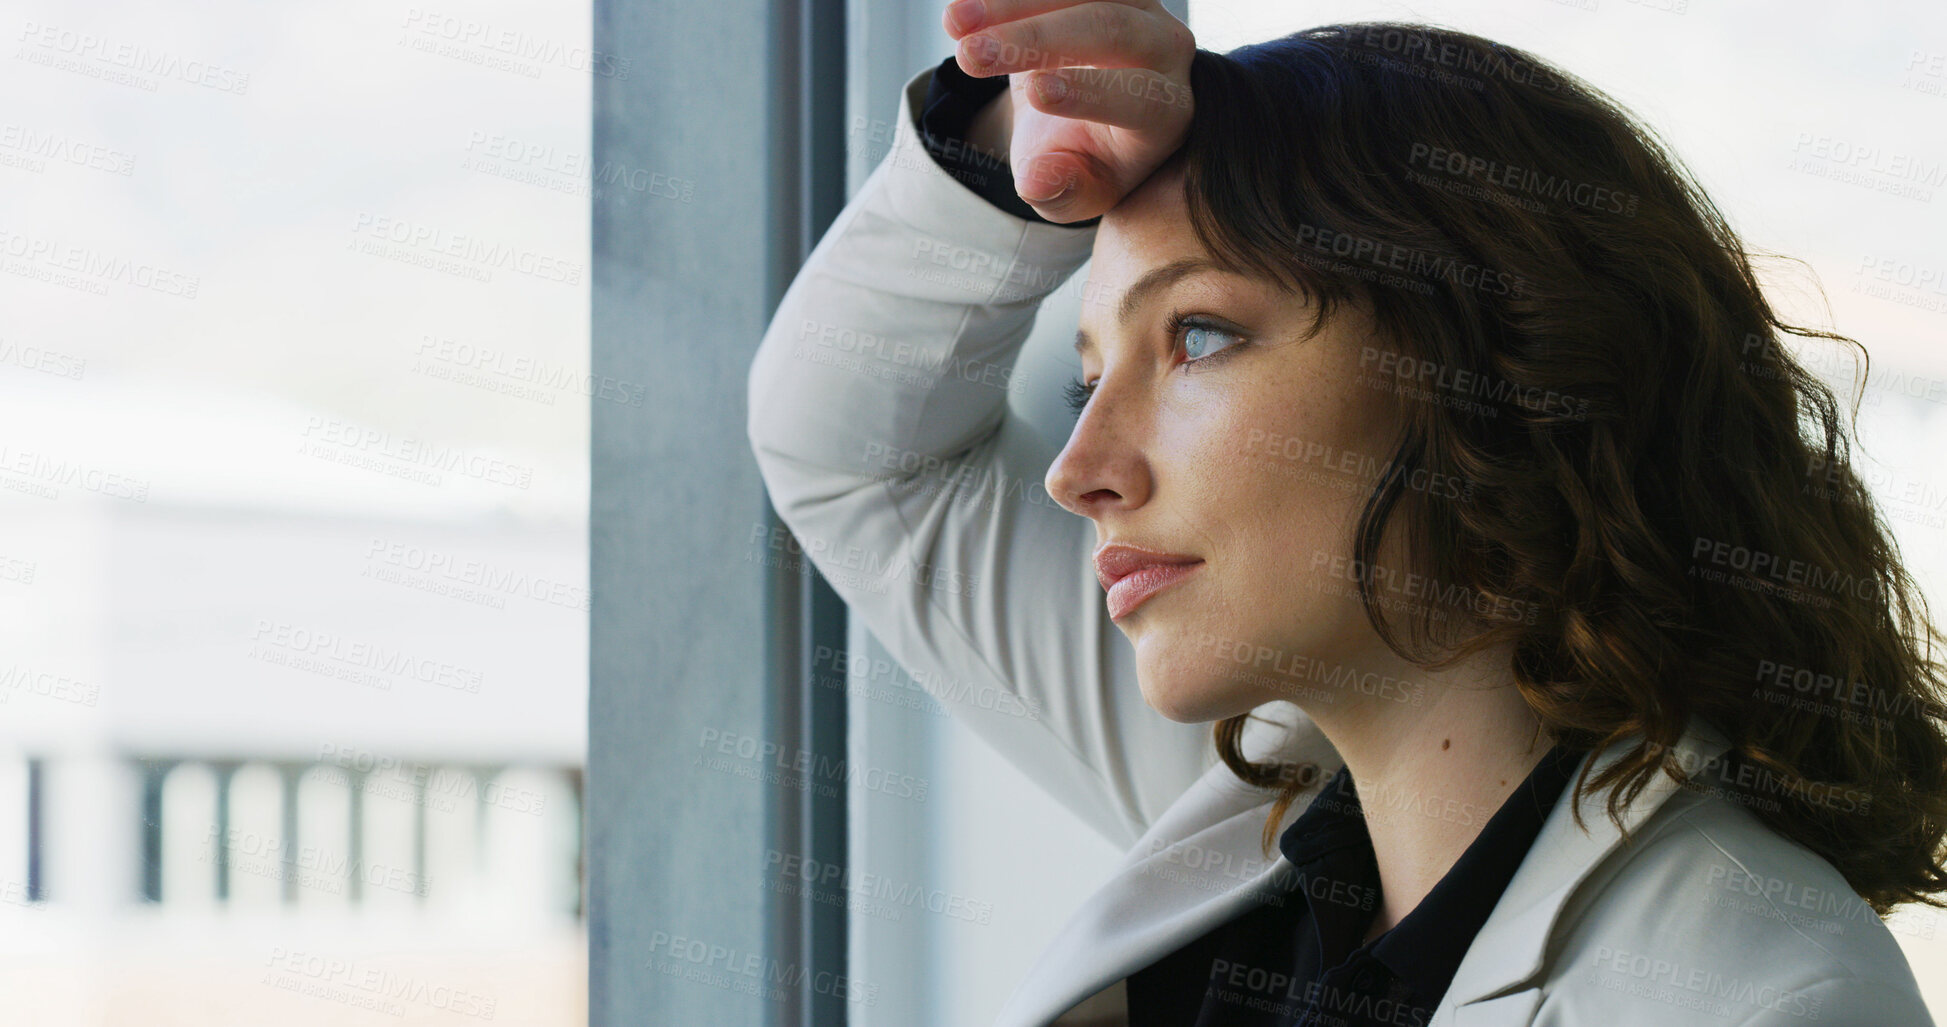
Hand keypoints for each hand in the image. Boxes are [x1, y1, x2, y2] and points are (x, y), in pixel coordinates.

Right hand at [942, 0, 1196, 223]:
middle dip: (1035, 40)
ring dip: (1012, 3)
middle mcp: (1165, 49)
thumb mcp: (1073, 191)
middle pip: (1110, 29)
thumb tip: (1037, 182)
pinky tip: (964, 8)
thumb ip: (1060, 193)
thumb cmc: (1083, 158)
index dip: (1090, 94)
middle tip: (970, 55)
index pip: (1140, 99)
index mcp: (1167, 112)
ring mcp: (1139, 5)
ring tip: (954, 22)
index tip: (1035, 94)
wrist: (1085, 114)